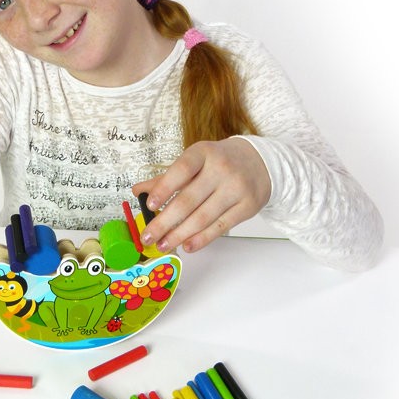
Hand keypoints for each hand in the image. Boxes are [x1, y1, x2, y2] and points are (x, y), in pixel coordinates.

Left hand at [132, 138, 271, 253]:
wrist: (260, 162)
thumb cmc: (220, 162)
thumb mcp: (195, 161)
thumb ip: (166, 177)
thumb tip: (138, 191)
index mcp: (203, 153)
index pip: (181, 169)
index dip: (164, 188)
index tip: (149, 205)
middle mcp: (221, 169)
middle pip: (188, 200)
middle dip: (164, 222)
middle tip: (148, 237)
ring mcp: (235, 188)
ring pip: (203, 217)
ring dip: (179, 234)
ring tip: (163, 244)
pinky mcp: (247, 207)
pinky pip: (220, 227)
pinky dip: (201, 239)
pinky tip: (187, 245)